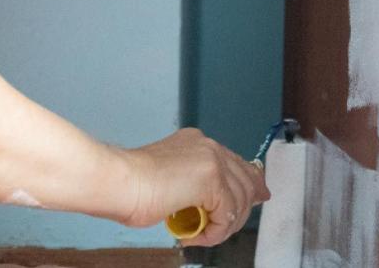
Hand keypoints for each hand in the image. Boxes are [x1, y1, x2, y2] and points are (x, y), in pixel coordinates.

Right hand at [121, 128, 270, 246]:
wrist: (120, 181)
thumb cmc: (132, 186)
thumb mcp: (170, 181)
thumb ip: (194, 186)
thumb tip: (211, 205)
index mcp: (197, 143)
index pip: (236, 162)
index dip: (250, 182)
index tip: (258, 195)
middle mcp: (209, 147)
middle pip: (246, 179)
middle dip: (244, 207)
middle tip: (228, 227)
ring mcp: (212, 161)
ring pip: (240, 200)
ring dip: (223, 225)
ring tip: (202, 234)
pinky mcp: (212, 179)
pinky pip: (227, 215)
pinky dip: (215, 232)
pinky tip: (197, 235)